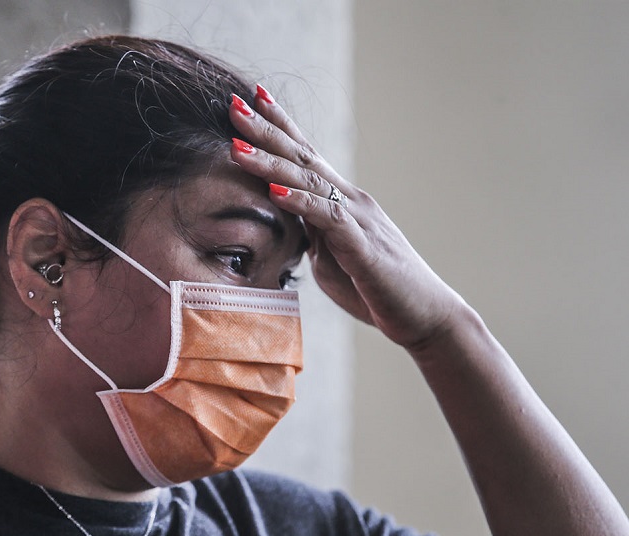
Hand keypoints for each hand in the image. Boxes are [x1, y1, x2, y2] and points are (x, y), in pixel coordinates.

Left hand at [229, 88, 464, 350]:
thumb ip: (310, 234)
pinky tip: (274, 192)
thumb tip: (286, 223)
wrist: (424, 315)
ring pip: (309, 181)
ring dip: (270, 162)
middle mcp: (350, 200)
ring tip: (236, 145)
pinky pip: (328, 218)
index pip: (305, 155)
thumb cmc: (376, 289)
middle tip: (232, 102)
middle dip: (265, 129)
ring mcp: (359, 219)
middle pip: (302, 156)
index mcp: (340, 202)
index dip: (279, 126)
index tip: (251, 98)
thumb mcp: (331, 257)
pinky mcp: (363, 246)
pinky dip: (300, 202)